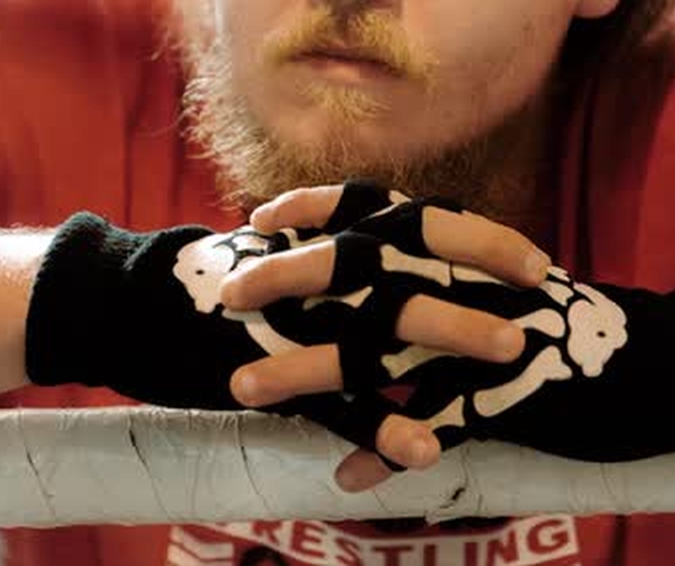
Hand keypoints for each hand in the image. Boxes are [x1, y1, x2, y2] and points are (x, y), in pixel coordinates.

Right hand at [22, 208, 529, 472]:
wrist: (128, 302)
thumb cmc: (214, 278)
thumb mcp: (286, 250)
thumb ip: (344, 252)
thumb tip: (403, 257)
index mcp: (329, 232)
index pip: (420, 223)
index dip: (482, 240)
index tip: (537, 259)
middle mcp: (321, 263)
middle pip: (416, 260)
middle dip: (484, 274)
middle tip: (546, 298)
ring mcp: (298, 315)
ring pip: (385, 325)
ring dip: (450, 339)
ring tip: (509, 358)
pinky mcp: (271, 365)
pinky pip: (337, 401)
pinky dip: (382, 428)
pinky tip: (424, 452)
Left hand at [222, 183, 674, 491]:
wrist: (668, 363)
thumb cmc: (585, 329)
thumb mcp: (516, 287)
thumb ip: (458, 276)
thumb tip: (403, 275)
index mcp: (471, 249)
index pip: (382, 210)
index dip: (318, 210)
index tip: (262, 215)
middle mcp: (472, 281)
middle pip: (364, 270)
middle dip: (290, 281)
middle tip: (229, 298)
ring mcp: (488, 337)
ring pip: (381, 349)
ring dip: (309, 372)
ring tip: (249, 391)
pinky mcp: (510, 396)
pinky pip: (435, 425)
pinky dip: (387, 451)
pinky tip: (346, 477)